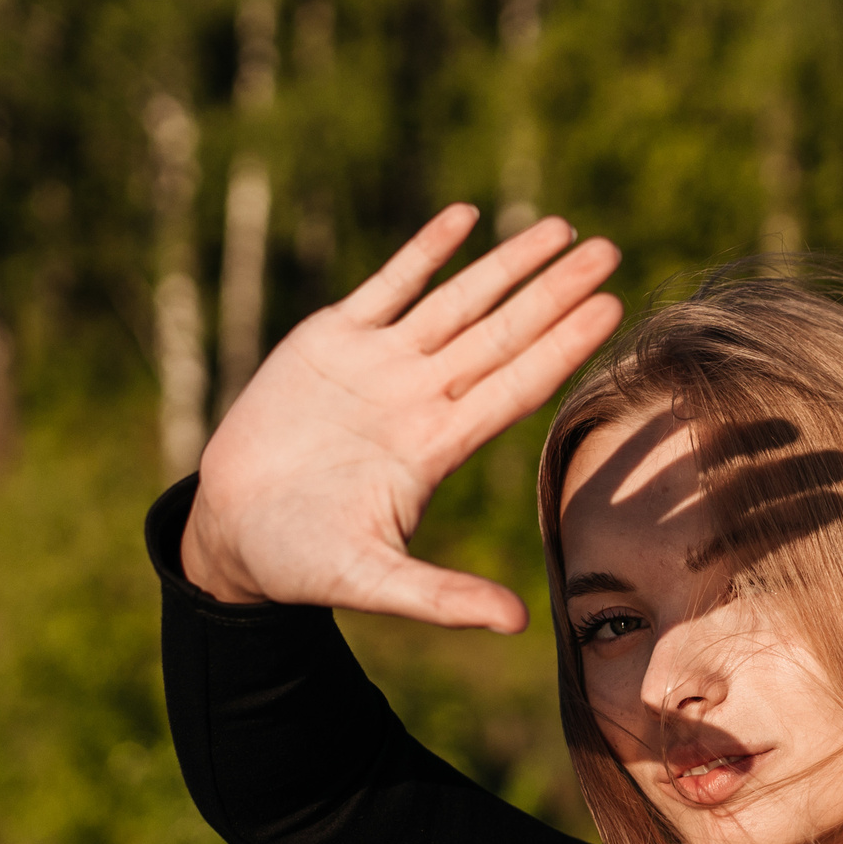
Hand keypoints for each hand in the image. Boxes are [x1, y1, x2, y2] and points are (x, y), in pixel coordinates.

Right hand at [181, 207, 623, 631]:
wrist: (232, 533)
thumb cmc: (302, 562)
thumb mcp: (373, 582)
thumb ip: (444, 599)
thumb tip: (520, 624)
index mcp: (434, 446)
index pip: (515, 386)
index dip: (562, 346)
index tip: (610, 309)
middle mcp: (419, 398)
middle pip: (501, 335)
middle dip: (552, 293)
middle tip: (608, 251)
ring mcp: (378, 365)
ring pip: (456, 302)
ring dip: (507, 265)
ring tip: (561, 229)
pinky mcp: (330, 340)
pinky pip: (388, 285)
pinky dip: (425, 251)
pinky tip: (467, 219)